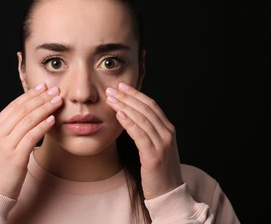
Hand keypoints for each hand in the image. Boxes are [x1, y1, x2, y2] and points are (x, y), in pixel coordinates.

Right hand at [0, 83, 62, 198]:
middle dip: (40, 98)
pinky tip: (52, 119)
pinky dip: (43, 126)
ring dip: (45, 108)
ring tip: (58, 101)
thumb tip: (30, 115)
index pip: (13, 106)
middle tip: (55, 90)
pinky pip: (31, 136)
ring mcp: (5, 145)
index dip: (30, 95)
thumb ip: (10, 130)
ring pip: (28, 120)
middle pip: (22, 109)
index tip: (43, 87)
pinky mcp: (15, 157)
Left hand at [106, 83, 182, 199]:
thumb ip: (148, 131)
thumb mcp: (156, 146)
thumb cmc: (158, 170)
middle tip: (111, 89)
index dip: (135, 94)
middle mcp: (167, 133)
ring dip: (125, 106)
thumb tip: (130, 116)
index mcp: (168, 129)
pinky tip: (119, 114)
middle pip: (146, 108)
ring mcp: (162, 144)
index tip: (121, 87)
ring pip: (142, 118)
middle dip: (127, 97)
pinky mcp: (154, 155)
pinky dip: (129, 122)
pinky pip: (140, 134)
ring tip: (110, 99)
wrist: (169, 193)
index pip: (151, 105)